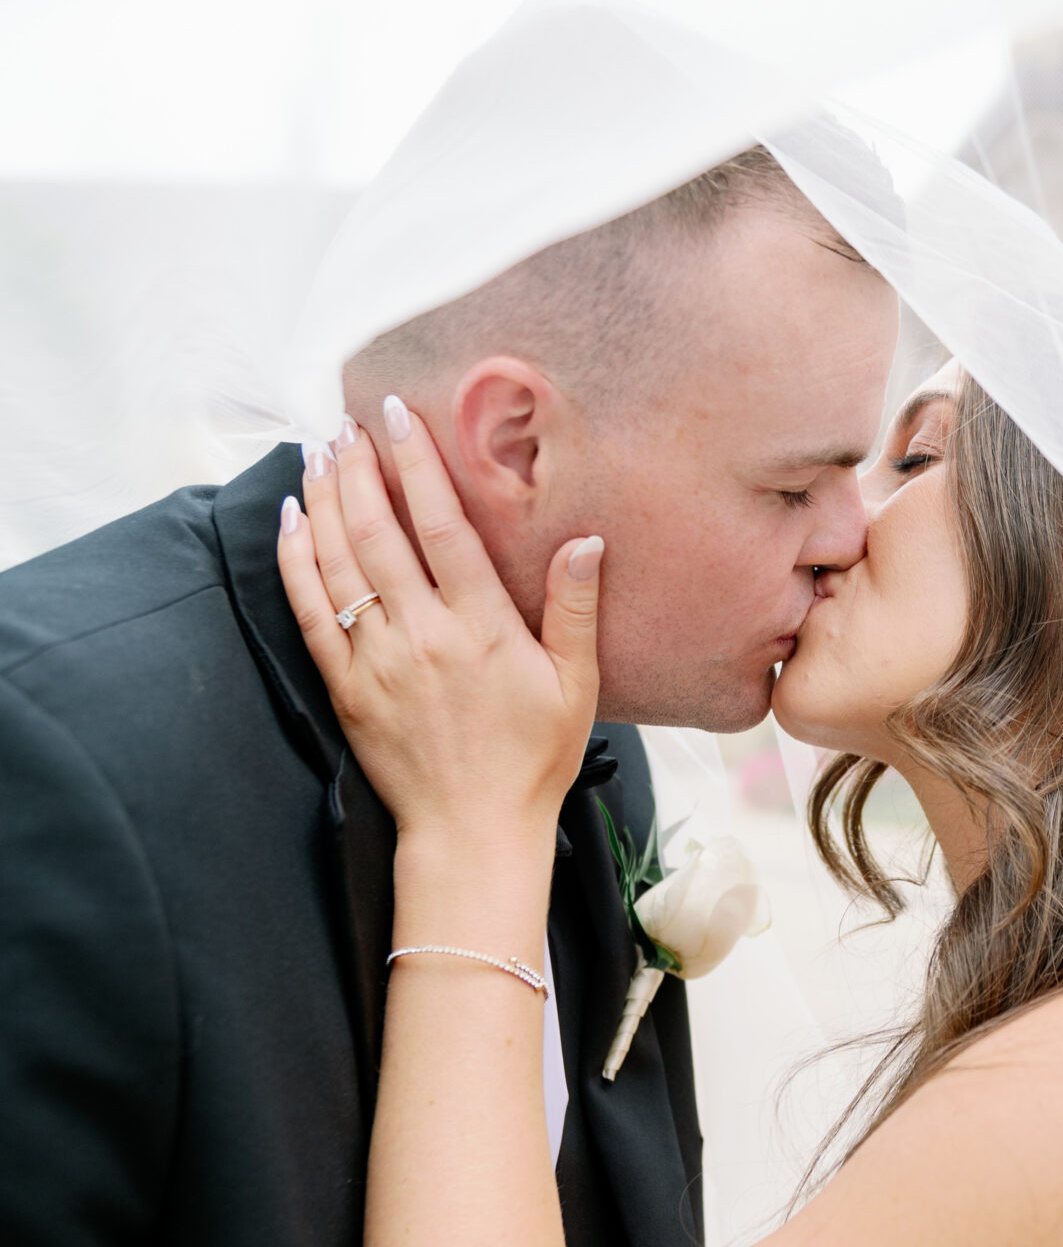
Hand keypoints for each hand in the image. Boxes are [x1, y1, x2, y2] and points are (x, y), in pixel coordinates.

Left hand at [277, 400, 601, 854]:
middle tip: (348, 422)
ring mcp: (376, 661)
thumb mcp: (576, 686)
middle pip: (377, 531)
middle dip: (358, 467)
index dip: (416, 464)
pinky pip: (309, 611)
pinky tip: (291, 519)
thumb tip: (587, 541)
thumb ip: (577, 610)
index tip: (397, 415)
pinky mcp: (345, 687)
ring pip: (337, 562)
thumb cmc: (533, 759)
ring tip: (317, 451)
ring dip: (323, 499)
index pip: (440, 525)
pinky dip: (295, 560)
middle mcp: (422, 635)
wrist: (473, 831)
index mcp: (481, 627)